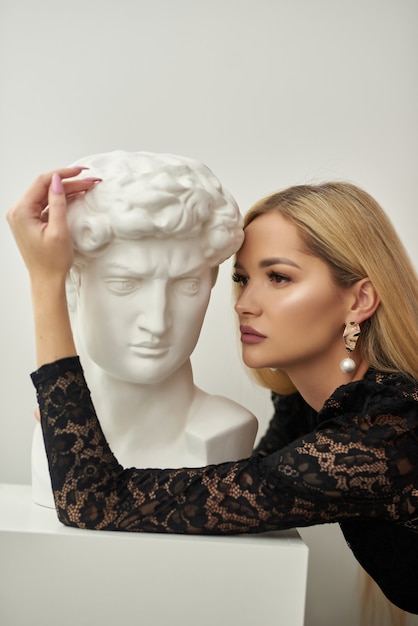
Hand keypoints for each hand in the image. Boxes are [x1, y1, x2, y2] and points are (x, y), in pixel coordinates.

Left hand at [6, 167, 99, 282]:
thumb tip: (57, 180)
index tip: (80, 172)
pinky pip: (46, 205)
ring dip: (66, 191)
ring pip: (46, 195)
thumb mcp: (59, 231)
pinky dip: (61, 201)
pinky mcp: (31, 222)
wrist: (47, 281)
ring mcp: (24, 217)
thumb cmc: (52, 262)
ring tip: (86, 187)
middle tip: (89, 180)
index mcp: (21, 212)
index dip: (63, 174)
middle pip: (45, 188)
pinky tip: (75, 197)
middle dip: (68, 183)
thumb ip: (58, 203)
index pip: (42, 182)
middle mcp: (18, 212)